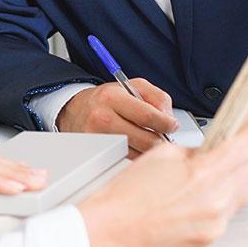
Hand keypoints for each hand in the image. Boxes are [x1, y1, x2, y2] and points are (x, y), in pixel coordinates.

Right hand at [57, 79, 178, 152]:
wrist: (75, 110)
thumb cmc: (107, 99)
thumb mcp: (133, 86)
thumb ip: (157, 97)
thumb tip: (169, 118)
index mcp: (113, 98)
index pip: (148, 116)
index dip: (167, 123)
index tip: (172, 126)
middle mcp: (103, 118)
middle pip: (146, 140)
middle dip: (161, 139)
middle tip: (163, 135)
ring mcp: (100, 138)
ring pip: (139, 153)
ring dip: (148, 148)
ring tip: (146, 138)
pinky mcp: (99, 152)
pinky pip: (128, 159)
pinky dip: (136, 154)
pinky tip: (134, 144)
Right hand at [76, 107, 247, 246]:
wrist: (114, 227)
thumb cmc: (129, 191)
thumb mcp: (163, 155)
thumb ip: (196, 152)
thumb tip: (213, 152)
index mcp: (203, 173)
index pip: (246, 143)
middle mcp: (215, 199)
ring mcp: (215, 221)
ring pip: (245, 191)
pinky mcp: (210, 235)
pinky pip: (232, 210)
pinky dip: (239, 195)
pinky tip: (243, 188)